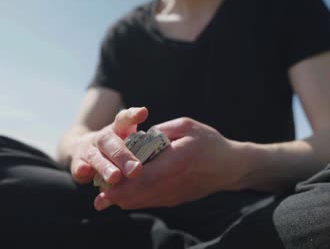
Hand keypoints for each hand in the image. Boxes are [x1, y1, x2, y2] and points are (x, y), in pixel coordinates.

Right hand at [70, 107, 148, 184]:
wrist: (84, 148)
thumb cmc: (118, 146)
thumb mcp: (131, 141)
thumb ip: (145, 144)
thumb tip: (170, 148)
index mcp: (118, 129)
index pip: (125, 119)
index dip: (133, 115)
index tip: (143, 113)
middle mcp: (104, 137)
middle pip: (113, 143)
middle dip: (124, 157)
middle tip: (136, 170)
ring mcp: (90, 149)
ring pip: (97, 157)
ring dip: (106, 167)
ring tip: (115, 177)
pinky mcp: (78, 162)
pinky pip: (78, 167)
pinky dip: (81, 170)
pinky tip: (85, 173)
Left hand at [94, 117, 243, 209]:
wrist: (230, 167)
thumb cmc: (210, 143)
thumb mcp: (186, 126)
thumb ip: (160, 131)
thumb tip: (137, 138)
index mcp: (177, 161)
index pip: (142, 177)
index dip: (119, 182)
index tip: (102, 179)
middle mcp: (173, 182)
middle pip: (137, 195)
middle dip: (114, 195)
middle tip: (98, 190)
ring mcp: (173, 195)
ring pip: (140, 202)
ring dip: (121, 199)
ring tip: (105, 193)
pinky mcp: (174, 200)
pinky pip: (148, 202)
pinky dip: (133, 200)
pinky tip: (122, 195)